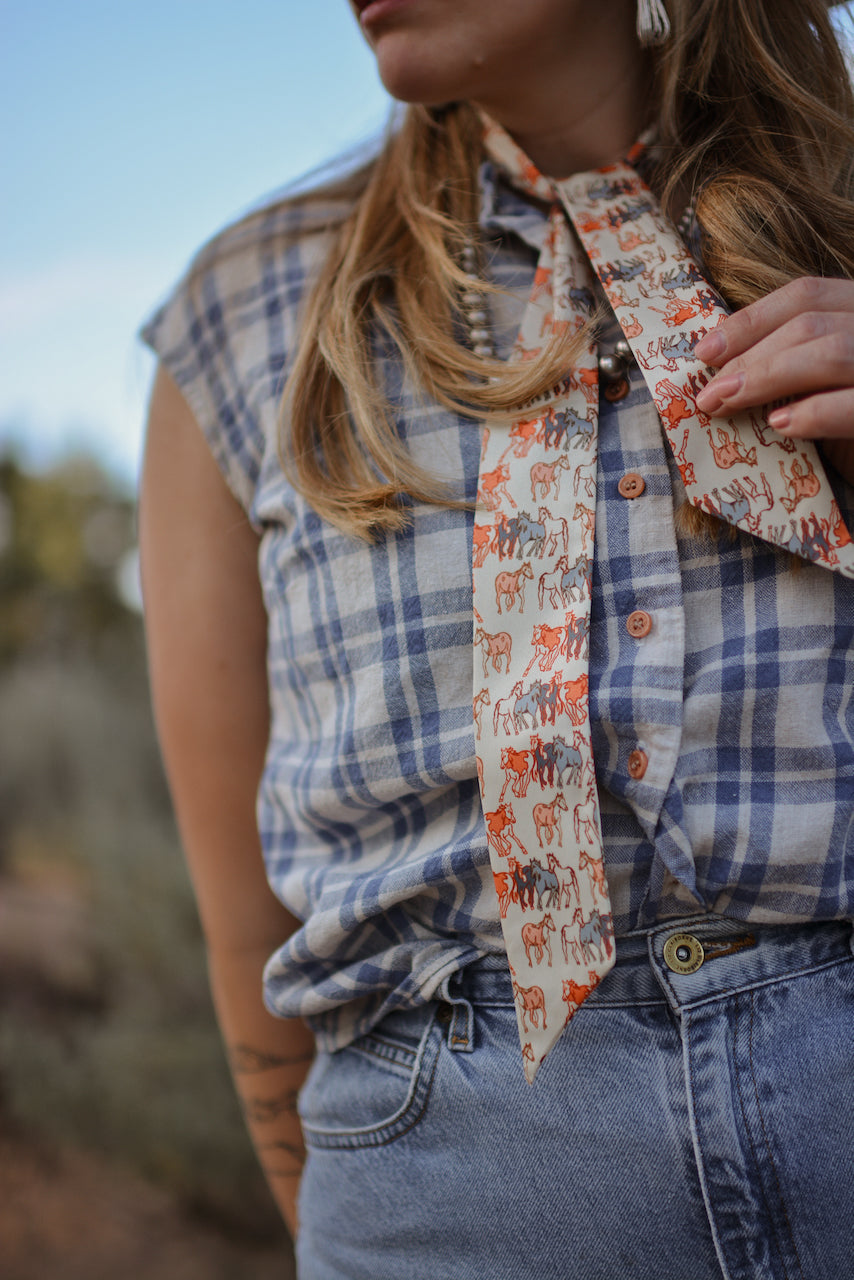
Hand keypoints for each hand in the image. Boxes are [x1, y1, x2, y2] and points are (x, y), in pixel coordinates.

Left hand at [693, 276, 853, 485]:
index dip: (751, 320)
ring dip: (767, 379)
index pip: (806, 296)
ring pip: (830, 352)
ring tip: (727, 406)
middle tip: (708, 395)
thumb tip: (722, 369)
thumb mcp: (823, 383)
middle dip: (749, 358)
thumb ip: (790, 364)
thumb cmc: (851, 420)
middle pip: (810, 324)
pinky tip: (779, 425)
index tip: (705, 352)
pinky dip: (814, 412)